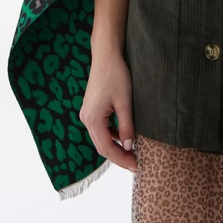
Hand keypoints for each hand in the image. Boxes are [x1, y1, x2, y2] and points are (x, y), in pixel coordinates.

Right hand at [79, 48, 137, 172]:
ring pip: (102, 137)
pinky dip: (113, 134)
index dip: (121, 159)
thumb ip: (127, 126)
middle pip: (102, 146)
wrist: (106, 55)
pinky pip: (102, 127)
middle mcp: (87, 119)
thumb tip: (130, 147)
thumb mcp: (125, 102)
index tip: (136, 166)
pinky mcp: (92, 108)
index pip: (106, 149)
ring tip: (133, 152)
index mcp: (92, 120)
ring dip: (116, 145)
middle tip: (135, 163)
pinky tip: (126, 135)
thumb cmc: (116, 75)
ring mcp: (88, 113)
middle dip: (119, 156)